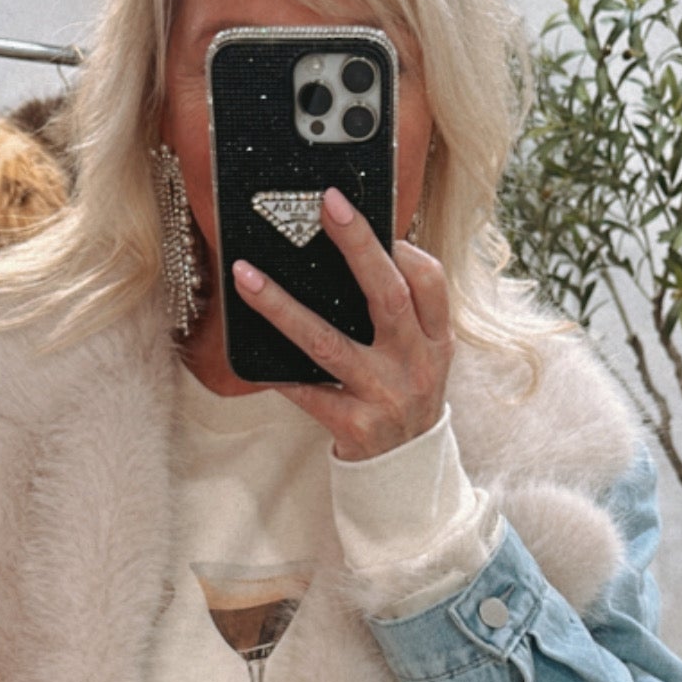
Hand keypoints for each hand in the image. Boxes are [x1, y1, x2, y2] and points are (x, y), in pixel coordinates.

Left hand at [231, 187, 454, 462]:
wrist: (407, 475)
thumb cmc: (403, 399)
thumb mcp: (420, 357)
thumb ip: (400, 315)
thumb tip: (350, 255)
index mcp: (436, 341)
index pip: (430, 281)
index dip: (402, 246)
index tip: (367, 216)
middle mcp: (415, 364)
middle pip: (388, 295)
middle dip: (358, 246)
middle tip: (328, 206)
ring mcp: (384, 395)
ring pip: (328, 342)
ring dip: (282, 307)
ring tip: (245, 275)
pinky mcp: (353, 425)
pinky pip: (305, 391)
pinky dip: (276, 371)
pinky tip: (247, 354)